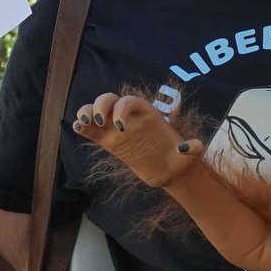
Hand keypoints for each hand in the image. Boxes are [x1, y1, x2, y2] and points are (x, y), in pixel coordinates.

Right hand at [71, 92, 204, 187]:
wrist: (169, 171)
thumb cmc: (178, 158)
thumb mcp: (188, 155)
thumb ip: (191, 149)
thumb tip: (193, 147)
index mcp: (147, 115)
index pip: (130, 102)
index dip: (122, 108)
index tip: (121, 127)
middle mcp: (129, 117)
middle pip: (109, 100)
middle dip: (100, 105)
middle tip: (99, 121)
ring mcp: (116, 128)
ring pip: (96, 111)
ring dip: (87, 112)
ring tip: (83, 122)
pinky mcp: (108, 141)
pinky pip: (92, 130)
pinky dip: (82, 126)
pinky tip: (76, 127)